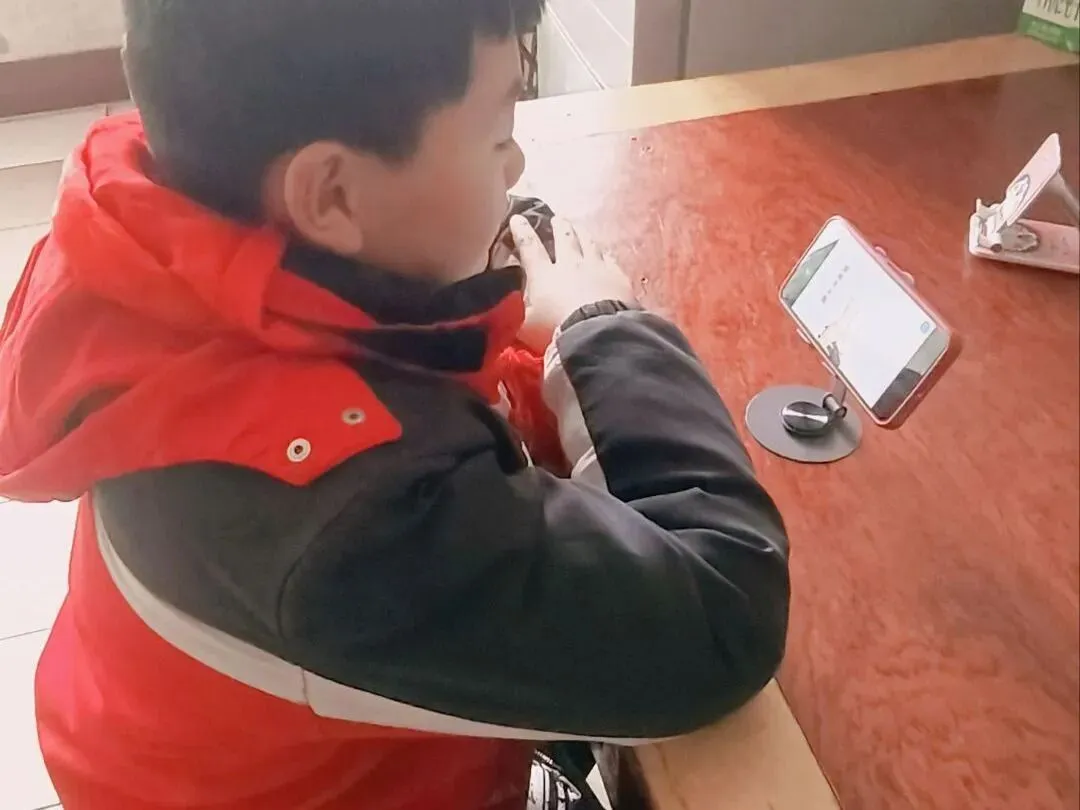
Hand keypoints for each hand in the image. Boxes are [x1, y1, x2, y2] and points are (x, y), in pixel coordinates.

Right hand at [511, 215, 636, 351]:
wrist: (597, 333)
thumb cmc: (556, 330)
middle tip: (557, 218)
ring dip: (581, 233)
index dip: (522, 231)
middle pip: (564, 238)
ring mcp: (596, 267)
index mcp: (544, 274)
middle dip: (559, 226)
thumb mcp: (525, 326)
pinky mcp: (617, 276)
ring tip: (578, 227)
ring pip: (588, 243)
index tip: (517, 218)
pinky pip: (609, 259)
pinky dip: (604, 254)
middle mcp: (570, 264)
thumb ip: (516, 311)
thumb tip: (506, 301)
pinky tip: (605, 253)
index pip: (530, 246)